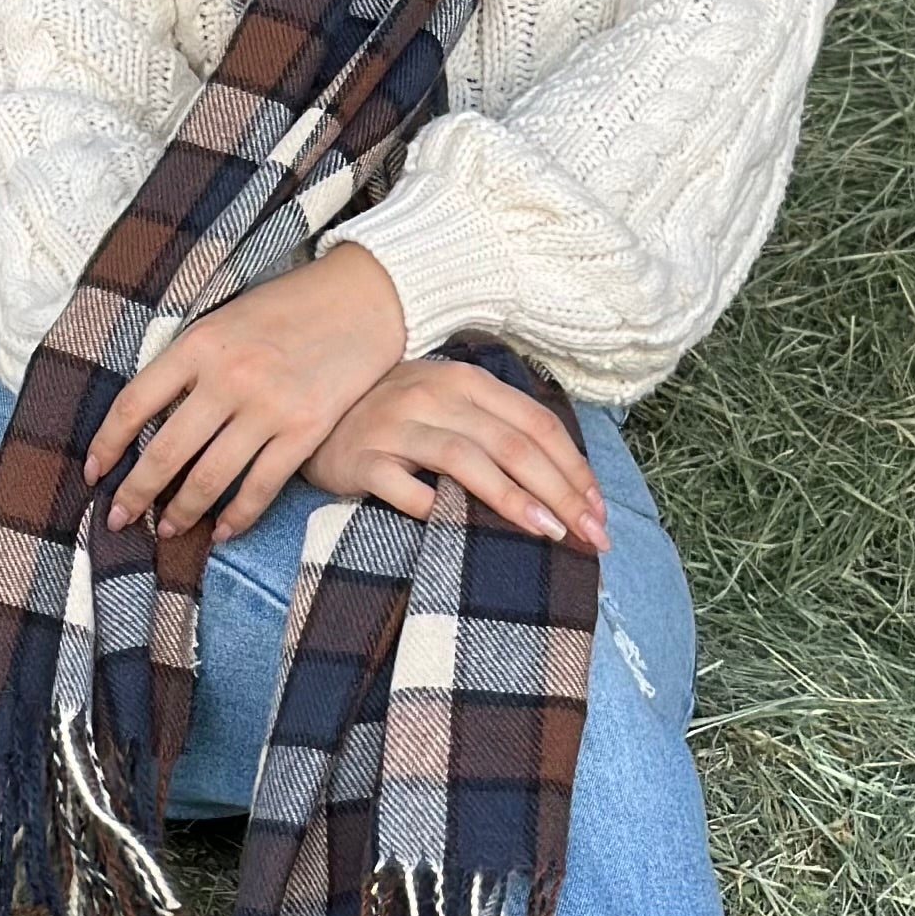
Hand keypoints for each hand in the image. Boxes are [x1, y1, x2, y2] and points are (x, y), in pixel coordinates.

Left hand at [84, 249, 406, 544]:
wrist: (362, 298)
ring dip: (182, 510)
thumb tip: (151, 418)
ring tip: (166, 529)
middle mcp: (228, 377)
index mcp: (198, 344)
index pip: (133, 403)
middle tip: (118, 518)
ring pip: (209, 476)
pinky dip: (237, 515)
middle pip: (166, 450)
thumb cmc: (288, 308)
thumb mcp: (225, 320)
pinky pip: (261, 486)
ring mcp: (268, 406)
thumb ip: (190, 363)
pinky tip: (221, 531)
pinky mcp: (305, 429)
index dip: (106, 444)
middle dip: (136, 492)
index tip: (93, 472)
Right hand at [307, 359, 609, 550]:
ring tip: (549, 534)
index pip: (536, 423)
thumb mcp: (449, 406)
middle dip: (560, 492)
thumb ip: (498, 430)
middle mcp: (434, 395)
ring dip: (514, 500)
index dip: (574, 468)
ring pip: (467, 461)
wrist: (315, 413)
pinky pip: (405, 487)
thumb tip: (567, 484)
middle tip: (591, 535)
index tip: (600, 510)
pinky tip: (462, 533)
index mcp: (466, 381)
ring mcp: (395, 425)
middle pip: (511, 445)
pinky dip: (435, 509)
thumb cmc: (396, 417)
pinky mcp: (362, 459)